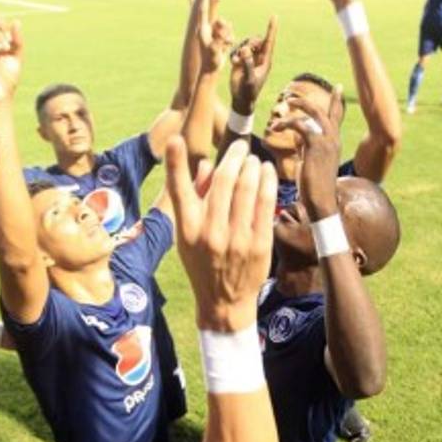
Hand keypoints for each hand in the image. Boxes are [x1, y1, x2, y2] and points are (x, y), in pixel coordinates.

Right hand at [165, 137, 275, 331]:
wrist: (224, 302)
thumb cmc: (203, 263)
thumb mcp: (187, 236)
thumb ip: (194, 199)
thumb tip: (205, 165)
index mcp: (187, 229)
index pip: (178, 190)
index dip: (174, 162)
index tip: (175, 139)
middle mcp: (210, 232)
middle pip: (223, 180)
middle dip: (234, 156)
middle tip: (240, 147)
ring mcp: (236, 239)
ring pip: (247, 187)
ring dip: (252, 165)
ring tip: (254, 160)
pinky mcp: (259, 244)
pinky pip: (265, 203)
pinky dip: (267, 181)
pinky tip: (267, 172)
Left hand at [197, 0, 234, 71]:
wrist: (210, 71)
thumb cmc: (211, 63)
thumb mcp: (214, 54)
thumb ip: (217, 44)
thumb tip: (221, 36)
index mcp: (202, 31)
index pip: (203, 12)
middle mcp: (206, 30)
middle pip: (218, 20)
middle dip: (223, 27)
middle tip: (225, 29)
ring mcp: (212, 33)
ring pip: (224, 26)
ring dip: (228, 35)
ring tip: (227, 45)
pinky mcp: (217, 37)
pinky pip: (227, 32)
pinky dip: (229, 37)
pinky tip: (229, 44)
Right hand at [229, 16, 277, 109]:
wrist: (241, 99)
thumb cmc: (248, 91)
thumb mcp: (249, 79)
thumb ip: (248, 64)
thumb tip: (246, 49)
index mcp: (265, 61)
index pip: (269, 42)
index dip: (271, 29)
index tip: (274, 16)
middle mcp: (258, 58)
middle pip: (257, 40)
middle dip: (251, 42)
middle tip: (244, 52)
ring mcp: (249, 59)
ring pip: (247, 44)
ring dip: (241, 48)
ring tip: (237, 60)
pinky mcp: (241, 61)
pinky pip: (238, 50)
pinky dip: (235, 54)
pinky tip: (233, 63)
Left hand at [268, 87, 343, 218]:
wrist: (321, 202)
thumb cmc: (314, 187)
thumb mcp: (311, 162)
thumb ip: (307, 147)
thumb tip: (299, 137)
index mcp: (334, 142)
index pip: (337, 117)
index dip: (336, 101)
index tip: (337, 86)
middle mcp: (334, 139)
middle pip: (324, 110)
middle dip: (306, 101)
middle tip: (290, 97)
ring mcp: (327, 141)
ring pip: (313, 113)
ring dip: (296, 108)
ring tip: (281, 109)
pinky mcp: (316, 146)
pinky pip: (301, 125)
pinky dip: (287, 124)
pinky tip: (275, 128)